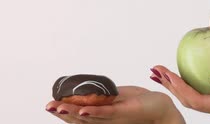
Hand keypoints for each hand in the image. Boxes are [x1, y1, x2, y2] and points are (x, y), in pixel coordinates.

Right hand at [45, 85, 183, 123]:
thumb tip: (86, 90)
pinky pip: (107, 113)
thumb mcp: (117, 96)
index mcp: (103, 115)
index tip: (50, 105)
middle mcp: (105, 120)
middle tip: (48, 107)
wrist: (161, 109)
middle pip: (79, 119)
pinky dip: (95, 112)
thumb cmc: (141, 102)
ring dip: (73, 113)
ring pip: (90, 117)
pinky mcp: (124, 113)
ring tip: (59, 108)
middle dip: (62, 113)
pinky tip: (84, 111)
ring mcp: (114, 118)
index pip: (78, 115)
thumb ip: (102, 96)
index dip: (63, 111)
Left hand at [150, 65, 209, 123]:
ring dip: (177, 85)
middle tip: (155, 69)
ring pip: (194, 98)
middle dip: (170, 85)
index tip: (165, 73)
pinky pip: (204, 95)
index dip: (178, 86)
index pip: (195, 99)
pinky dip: (190, 85)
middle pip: (189, 100)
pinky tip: (187, 76)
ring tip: (162, 74)